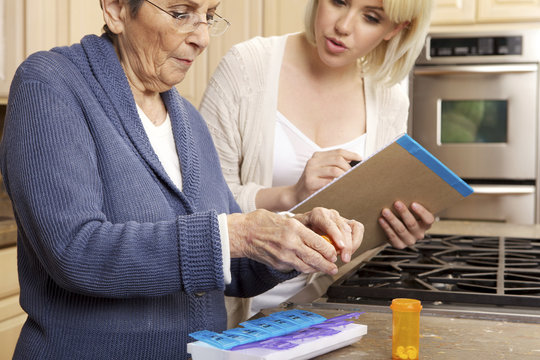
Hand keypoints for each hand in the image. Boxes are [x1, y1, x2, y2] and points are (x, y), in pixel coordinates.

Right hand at [227, 208, 363, 274]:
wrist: (242, 233)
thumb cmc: (261, 222)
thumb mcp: (285, 219)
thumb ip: (301, 229)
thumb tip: (318, 238)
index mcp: (294, 229)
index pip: (319, 243)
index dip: (330, 251)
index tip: (335, 253)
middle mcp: (290, 243)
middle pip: (316, 258)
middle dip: (328, 265)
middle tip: (334, 267)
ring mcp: (284, 255)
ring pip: (307, 266)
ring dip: (318, 269)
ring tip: (325, 269)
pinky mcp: (278, 263)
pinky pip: (296, 268)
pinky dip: (305, 268)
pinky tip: (309, 267)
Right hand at [292, 149, 361, 204]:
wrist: (295, 194)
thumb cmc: (312, 182)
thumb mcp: (321, 170)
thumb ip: (334, 165)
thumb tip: (355, 164)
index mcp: (317, 156)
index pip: (338, 152)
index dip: (352, 155)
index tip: (360, 160)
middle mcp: (313, 161)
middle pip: (338, 160)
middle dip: (349, 168)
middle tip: (355, 175)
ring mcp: (310, 172)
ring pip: (335, 170)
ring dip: (345, 176)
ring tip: (349, 181)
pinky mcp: (310, 183)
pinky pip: (330, 182)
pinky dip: (338, 184)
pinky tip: (341, 187)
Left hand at [293, 207, 362, 263]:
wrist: (302, 228)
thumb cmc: (299, 232)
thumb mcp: (297, 235)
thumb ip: (306, 241)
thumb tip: (314, 253)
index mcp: (317, 214)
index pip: (328, 222)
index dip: (335, 234)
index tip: (339, 246)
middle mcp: (330, 214)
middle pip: (343, 227)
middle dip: (346, 244)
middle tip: (344, 258)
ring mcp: (339, 218)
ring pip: (352, 228)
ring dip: (352, 244)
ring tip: (345, 256)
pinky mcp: (347, 223)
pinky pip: (358, 229)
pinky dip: (356, 241)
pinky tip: (349, 251)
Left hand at [378, 201, 434, 248]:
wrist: (397, 231)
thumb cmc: (404, 216)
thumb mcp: (411, 211)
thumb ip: (410, 205)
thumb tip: (402, 189)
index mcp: (425, 225)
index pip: (428, 219)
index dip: (421, 212)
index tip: (413, 203)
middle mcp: (419, 234)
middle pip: (412, 223)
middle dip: (403, 212)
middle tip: (396, 203)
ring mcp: (410, 240)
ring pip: (401, 230)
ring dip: (392, 219)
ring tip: (385, 211)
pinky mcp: (400, 245)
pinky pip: (392, 237)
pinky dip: (386, 227)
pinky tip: (381, 220)